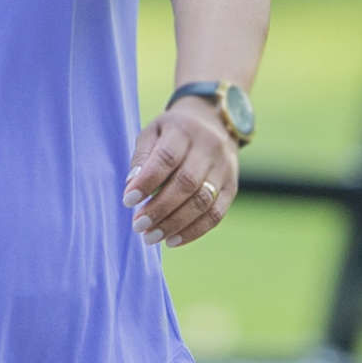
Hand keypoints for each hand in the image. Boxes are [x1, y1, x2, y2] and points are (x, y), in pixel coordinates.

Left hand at [125, 97, 240, 246]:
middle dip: (160, 208)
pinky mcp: (233, 186)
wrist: (214, 122)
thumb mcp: (153, 132)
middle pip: (186, 183)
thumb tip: (132, 185)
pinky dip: (195, 231)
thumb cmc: (173, 131)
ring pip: (203, 201)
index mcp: (184, 131)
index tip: (128, 201)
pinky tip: (173, 240)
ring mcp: (225, 168)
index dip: (147, 182)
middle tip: (138, 226)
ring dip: (175, 224)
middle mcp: (209, 148)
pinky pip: (217, 214)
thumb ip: (142, 157)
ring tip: (151, 237)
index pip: (167, 158)